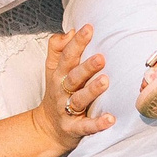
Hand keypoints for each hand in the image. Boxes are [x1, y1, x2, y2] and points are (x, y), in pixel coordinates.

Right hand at [30, 25, 111, 152]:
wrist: (46, 128)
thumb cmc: (57, 93)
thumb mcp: (53, 69)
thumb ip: (58, 48)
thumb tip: (70, 31)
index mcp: (59, 74)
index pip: (67, 56)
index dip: (77, 42)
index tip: (89, 28)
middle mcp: (62, 91)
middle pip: (73, 77)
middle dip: (86, 67)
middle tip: (101, 57)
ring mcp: (67, 110)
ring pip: (79, 99)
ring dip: (92, 91)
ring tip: (105, 81)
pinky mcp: (73, 128)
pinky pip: (86, 126)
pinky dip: (97, 124)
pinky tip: (110, 119)